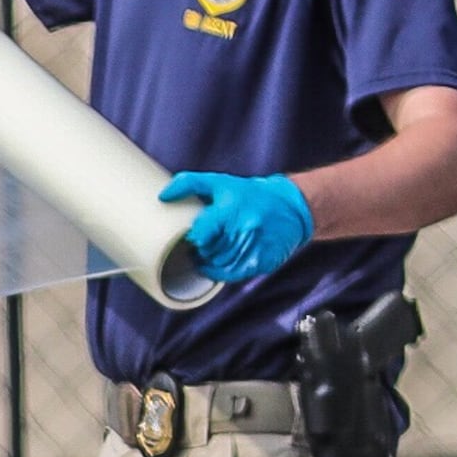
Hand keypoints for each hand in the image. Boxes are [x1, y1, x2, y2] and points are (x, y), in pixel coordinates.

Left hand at [159, 170, 315, 284]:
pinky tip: (221, 262)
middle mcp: (244, 229)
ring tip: (210, 252)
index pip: (199, 235)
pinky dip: (223, 271)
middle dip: (200, 250)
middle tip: (200, 245)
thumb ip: (189, 183)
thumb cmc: (250, 194)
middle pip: (208, 252)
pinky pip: (234, 275)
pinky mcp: (263, 262)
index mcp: (231, 210)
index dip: (192, 239)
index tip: (192, 236)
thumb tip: (163, 195)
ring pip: (219, 266)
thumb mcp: (220, 182)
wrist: (293, 207)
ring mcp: (255, 248)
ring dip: (210, 262)